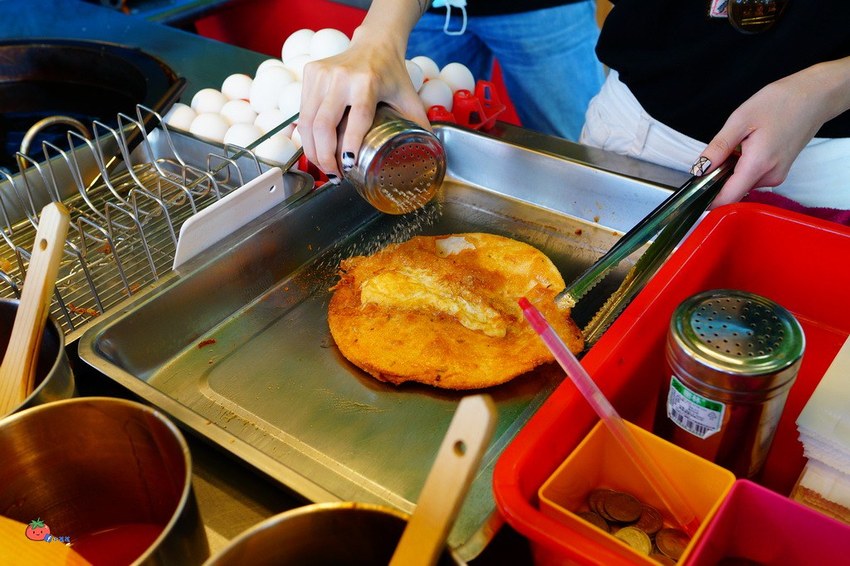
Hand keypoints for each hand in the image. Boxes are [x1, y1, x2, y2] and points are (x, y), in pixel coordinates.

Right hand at [299, 30, 428, 180]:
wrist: (375, 42)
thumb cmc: (392, 72)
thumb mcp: (409, 97)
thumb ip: (419, 125)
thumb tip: (429, 154)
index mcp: (367, 82)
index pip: (356, 119)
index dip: (349, 145)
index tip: (347, 166)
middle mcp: (341, 77)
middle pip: (323, 125)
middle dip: (325, 157)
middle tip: (334, 175)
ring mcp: (322, 73)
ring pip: (307, 122)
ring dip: (312, 150)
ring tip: (323, 167)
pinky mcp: (311, 73)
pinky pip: (303, 112)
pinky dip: (306, 135)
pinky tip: (316, 149)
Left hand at [694, 58, 849, 206]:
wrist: (815, 96)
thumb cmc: (781, 102)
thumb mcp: (740, 120)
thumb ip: (718, 148)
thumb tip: (699, 169)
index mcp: (758, 165)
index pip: (727, 199)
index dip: (707, 198)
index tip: (695, 188)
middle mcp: (769, 177)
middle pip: (732, 191)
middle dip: (719, 178)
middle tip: (719, 152)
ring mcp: (776, 175)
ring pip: (742, 183)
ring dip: (732, 170)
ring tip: (740, 144)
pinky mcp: (779, 171)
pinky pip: (752, 176)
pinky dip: (744, 166)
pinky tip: (750, 146)